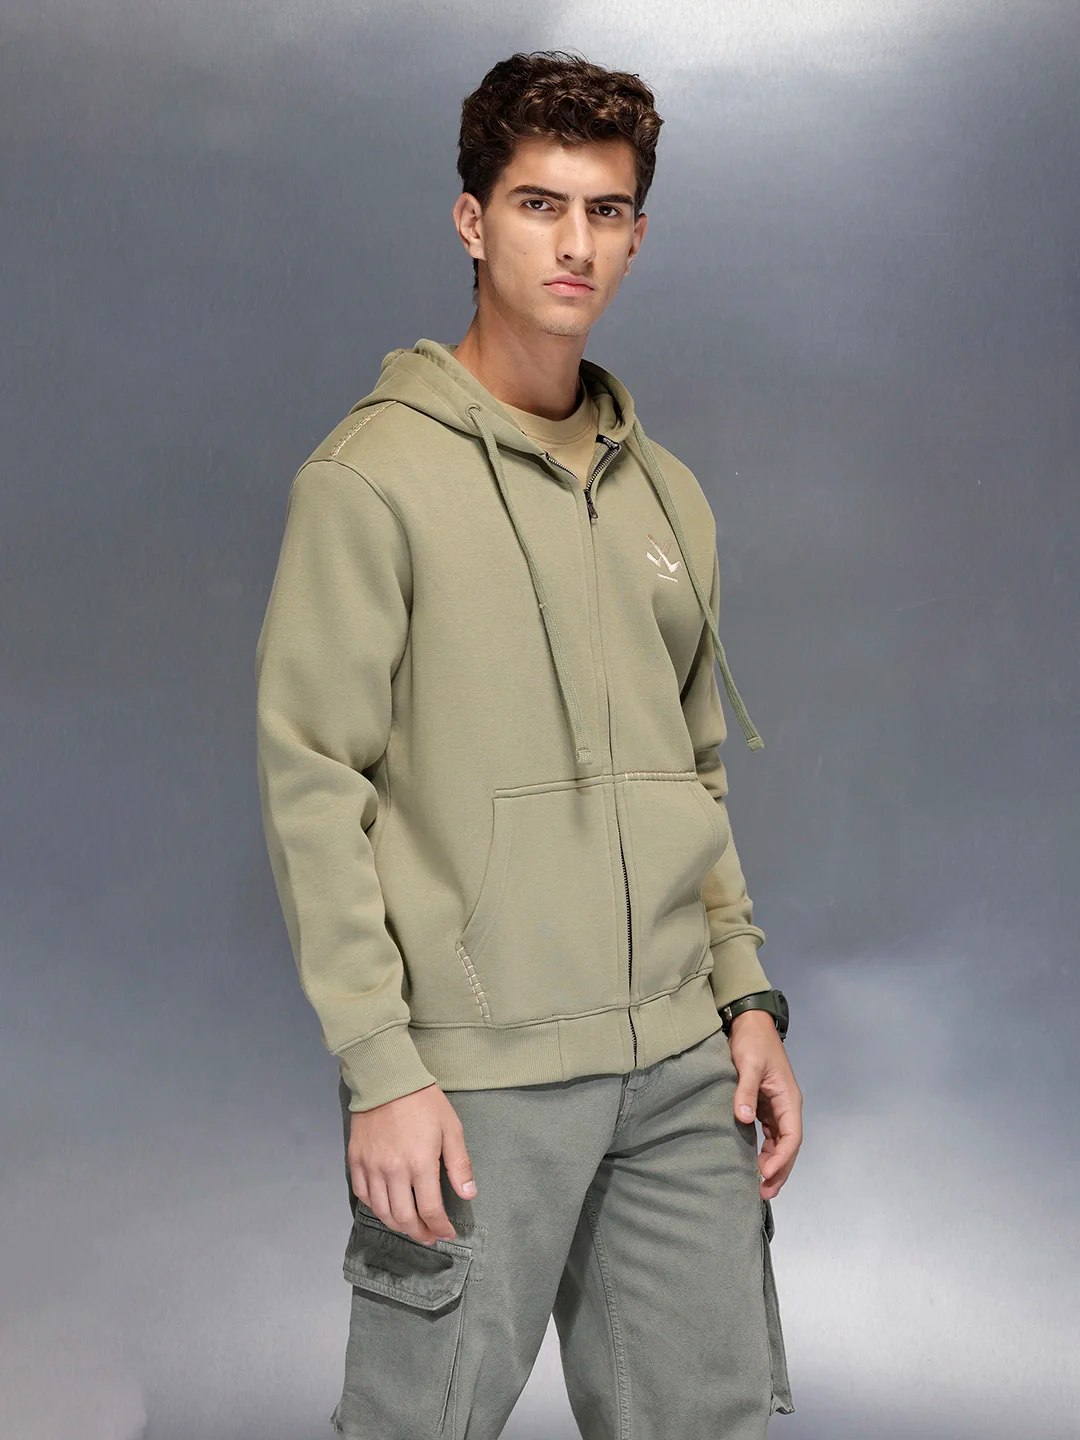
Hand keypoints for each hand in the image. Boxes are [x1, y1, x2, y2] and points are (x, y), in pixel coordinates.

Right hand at [347, 1082, 477, 1245]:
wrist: (386, 1079)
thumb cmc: (423, 1102)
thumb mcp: (451, 1128)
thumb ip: (459, 1164)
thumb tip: (468, 1194)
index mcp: (420, 1164)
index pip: (430, 1210)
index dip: (440, 1227)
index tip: (447, 1233)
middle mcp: (393, 1171)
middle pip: (404, 1218)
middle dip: (419, 1233)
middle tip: (429, 1236)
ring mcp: (371, 1167)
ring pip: (382, 1212)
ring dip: (398, 1226)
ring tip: (410, 1227)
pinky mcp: (356, 1161)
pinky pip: (363, 1195)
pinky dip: (375, 1208)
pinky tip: (386, 1208)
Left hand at [728, 1010, 801, 1199]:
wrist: (750, 1023)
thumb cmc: (752, 1041)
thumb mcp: (748, 1064)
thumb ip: (746, 1090)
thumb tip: (744, 1118)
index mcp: (789, 1099)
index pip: (792, 1136)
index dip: (782, 1157)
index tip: (765, 1173)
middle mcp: (786, 1106)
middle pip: (789, 1146)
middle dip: (780, 1170)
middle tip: (764, 1192)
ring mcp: (777, 1107)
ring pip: (780, 1143)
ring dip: (773, 1165)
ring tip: (760, 1187)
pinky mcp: (765, 1106)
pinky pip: (769, 1135)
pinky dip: (765, 1152)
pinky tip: (754, 1164)